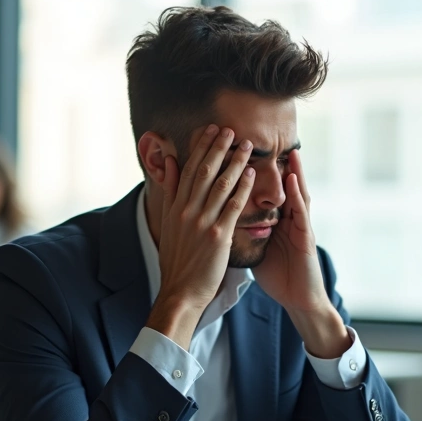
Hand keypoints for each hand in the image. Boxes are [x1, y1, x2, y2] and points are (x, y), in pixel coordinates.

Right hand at [146, 125, 254, 350]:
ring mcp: (202, 223)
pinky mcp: (218, 236)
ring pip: (221, 185)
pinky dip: (243, 188)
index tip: (211, 130)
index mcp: (176, 207)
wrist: (181, 291)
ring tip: (246, 146)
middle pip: (204, 172)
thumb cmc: (178, 260)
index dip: (201, 148)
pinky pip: (233, 207)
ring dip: (235, 163)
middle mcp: (187, 211)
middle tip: (231, 129)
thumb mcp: (169, 223)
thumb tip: (170, 163)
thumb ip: (171, 192)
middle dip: (218, 148)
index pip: (188, 169)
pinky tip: (252, 174)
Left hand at [254, 150, 348, 357]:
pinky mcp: (307, 237)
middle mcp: (288, 219)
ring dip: (293, 171)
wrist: (298, 300)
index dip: (250, 173)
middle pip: (280, 186)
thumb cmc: (278, 276)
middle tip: (263, 142)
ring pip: (296, 193)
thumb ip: (244, 231)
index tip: (238, 153)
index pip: (262, 191)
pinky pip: (301, 212)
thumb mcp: (255, 248)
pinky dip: (296, 195)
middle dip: (274, 165)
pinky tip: (293, 181)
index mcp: (275, 220)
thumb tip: (222, 221)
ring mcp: (300, 226)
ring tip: (289, 150)